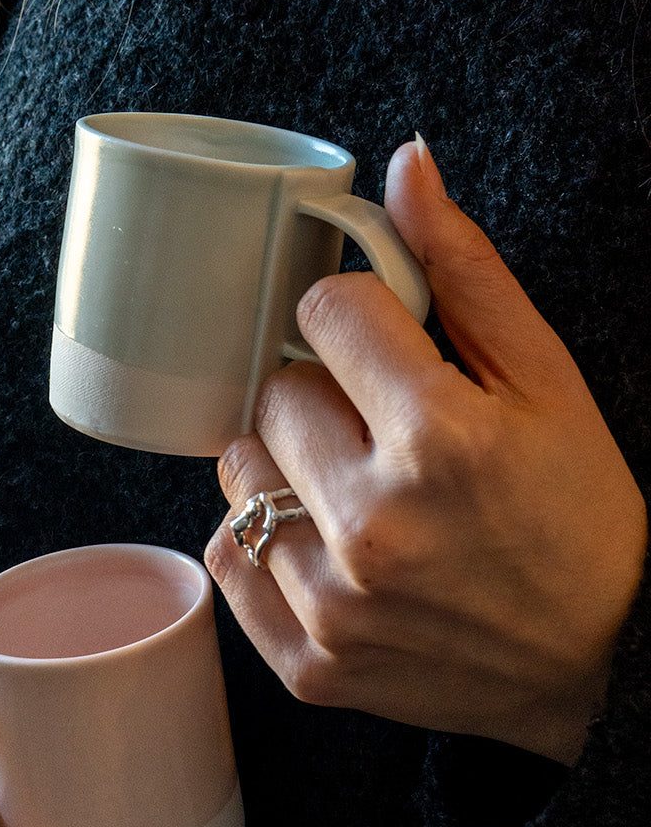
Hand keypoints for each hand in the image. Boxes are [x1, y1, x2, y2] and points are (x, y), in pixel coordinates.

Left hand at [205, 139, 646, 764]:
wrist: (601, 661)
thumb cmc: (578, 511)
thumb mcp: (546, 380)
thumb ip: (466, 271)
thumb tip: (408, 164)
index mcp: (440, 438)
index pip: (323, 311)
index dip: (357, 319)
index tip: (385, 349)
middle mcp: (374, 524)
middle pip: (273, 392)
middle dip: (322, 395)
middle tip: (381, 431)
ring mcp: (335, 605)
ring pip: (239, 473)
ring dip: (285, 467)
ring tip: (356, 490)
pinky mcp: (309, 662)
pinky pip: (226, 558)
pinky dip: (262, 543)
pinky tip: (329, 546)